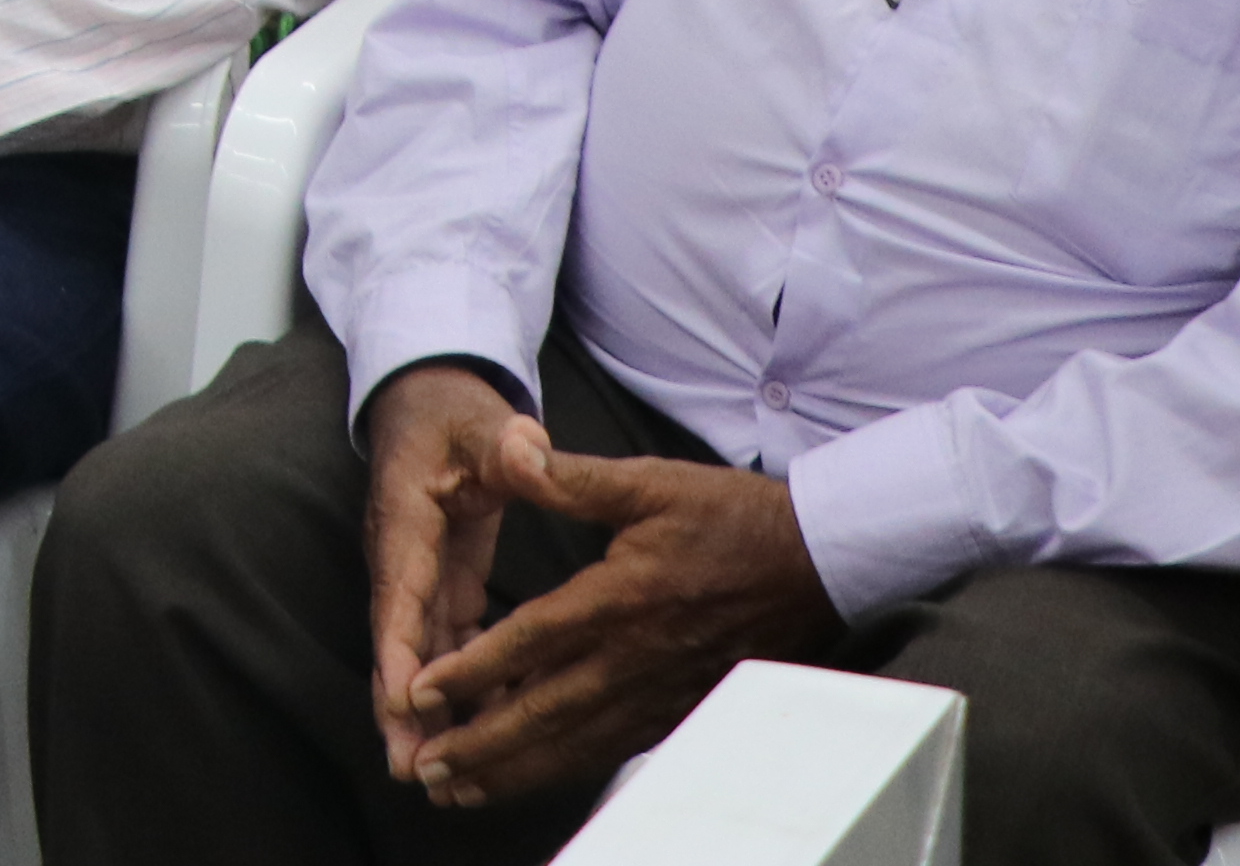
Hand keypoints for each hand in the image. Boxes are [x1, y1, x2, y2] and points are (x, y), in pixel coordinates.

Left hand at [380, 400, 836, 807]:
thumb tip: (514, 450)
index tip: (421, 693)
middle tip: (426, 768)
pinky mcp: (682, 708)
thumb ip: (572, 478)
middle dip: (479, 745)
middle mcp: (634, 658)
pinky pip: (616, 747)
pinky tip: (537, 774)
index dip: (471, 672)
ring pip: (577, 743)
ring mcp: (660, 692)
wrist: (818, 563)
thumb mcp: (649, 482)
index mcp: (617, 599)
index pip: (529, 643)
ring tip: (463, 788)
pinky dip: (569, 767)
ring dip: (516, 770)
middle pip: (543, 713)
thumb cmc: (732, 518)